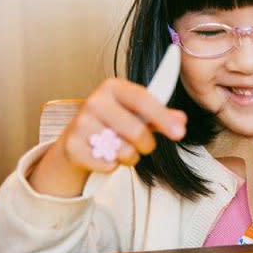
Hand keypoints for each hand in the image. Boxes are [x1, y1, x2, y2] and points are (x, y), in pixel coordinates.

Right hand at [29, 78, 185, 196]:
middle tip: (144, 145)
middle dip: (147, 145)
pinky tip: (104, 155)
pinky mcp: (72, 146)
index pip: (142, 99)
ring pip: (123, 150)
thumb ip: (160, 116)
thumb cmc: (112, 124)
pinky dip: (112, 165)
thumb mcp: (137, 114)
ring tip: (120, 149)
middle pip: (136, 130)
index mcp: (113, 87)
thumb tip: (180, 120)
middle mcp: (95, 101)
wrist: (76, 141)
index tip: (180, 133)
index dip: (163, 117)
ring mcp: (81, 123)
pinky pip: (107, 164)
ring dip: (129, 157)